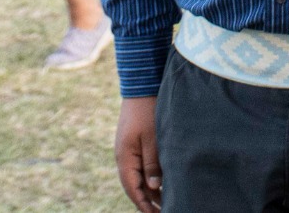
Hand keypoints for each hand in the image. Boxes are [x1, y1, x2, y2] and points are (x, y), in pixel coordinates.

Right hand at [114, 96, 161, 212]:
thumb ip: (152, 164)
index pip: (132, 189)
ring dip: (149, 190)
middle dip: (147, 201)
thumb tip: (153, 188)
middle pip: (134, 186)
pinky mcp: (134, 144)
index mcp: (124, 157)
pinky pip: (140, 166)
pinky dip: (149, 177)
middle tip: (164, 211)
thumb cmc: (148, 112)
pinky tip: (161, 182)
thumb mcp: (153, 139)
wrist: (141, 87)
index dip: (144, 204)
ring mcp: (127, 150)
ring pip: (137, 177)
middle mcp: (123, 156)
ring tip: (165, 202)